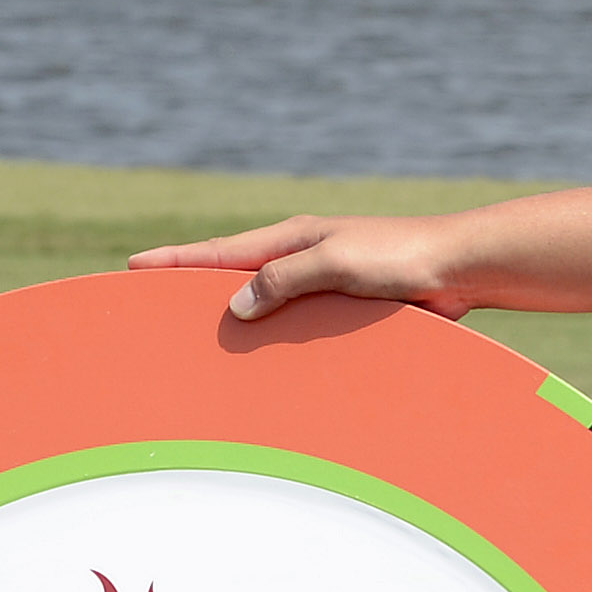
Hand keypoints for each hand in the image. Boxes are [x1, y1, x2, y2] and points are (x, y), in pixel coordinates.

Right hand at [128, 213, 473, 321]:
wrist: (458, 266)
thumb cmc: (400, 257)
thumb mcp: (335, 263)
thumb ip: (284, 280)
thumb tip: (235, 305)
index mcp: (291, 238)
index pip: (220, 252)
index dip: (176, 260)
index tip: (134, 264)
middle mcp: (301, 256)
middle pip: (234, 275)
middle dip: (193, 286)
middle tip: (149, 302)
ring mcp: (322, 279)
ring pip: (265, 300)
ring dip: (234, 314)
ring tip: (196, 334)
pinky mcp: (345, 303)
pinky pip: (296, 320)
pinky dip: (274, 332)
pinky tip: (264, 353)